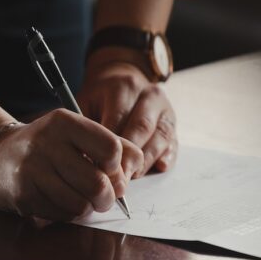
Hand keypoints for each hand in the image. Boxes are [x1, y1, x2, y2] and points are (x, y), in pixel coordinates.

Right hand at [0, 109, 143, 220]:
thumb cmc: (49, 146)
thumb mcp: (77, 133)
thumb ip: (113, 145)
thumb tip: (134, 171)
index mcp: (65, 122)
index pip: (111, 148)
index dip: (117, 166)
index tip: (110, 169)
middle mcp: (46, 143)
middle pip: (98, 184)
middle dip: (108, 197)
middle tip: (104, 197)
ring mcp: (32, 170)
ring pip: (81, 204)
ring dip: (88, 208)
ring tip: (82, 198)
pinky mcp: (24, 195)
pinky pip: (62, 215)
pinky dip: (69, 213)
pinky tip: (61, 201)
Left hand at [77, 60, 177, 175]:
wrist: (123, 81)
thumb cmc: (101, 98)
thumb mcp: (87, 102)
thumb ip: (88, 127)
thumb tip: (87, 158)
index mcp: (125, 87)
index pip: (119, 118)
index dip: (110, 146)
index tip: (100, 167)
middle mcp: (149, 96)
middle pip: (142, 128)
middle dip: (129, 157)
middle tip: (117, 179)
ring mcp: (165, 110)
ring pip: (160, 137)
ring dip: (146, 161)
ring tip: (132, 178)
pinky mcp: (173, 124)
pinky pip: (173, 143)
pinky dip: (167, 157)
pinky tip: (158, 167)